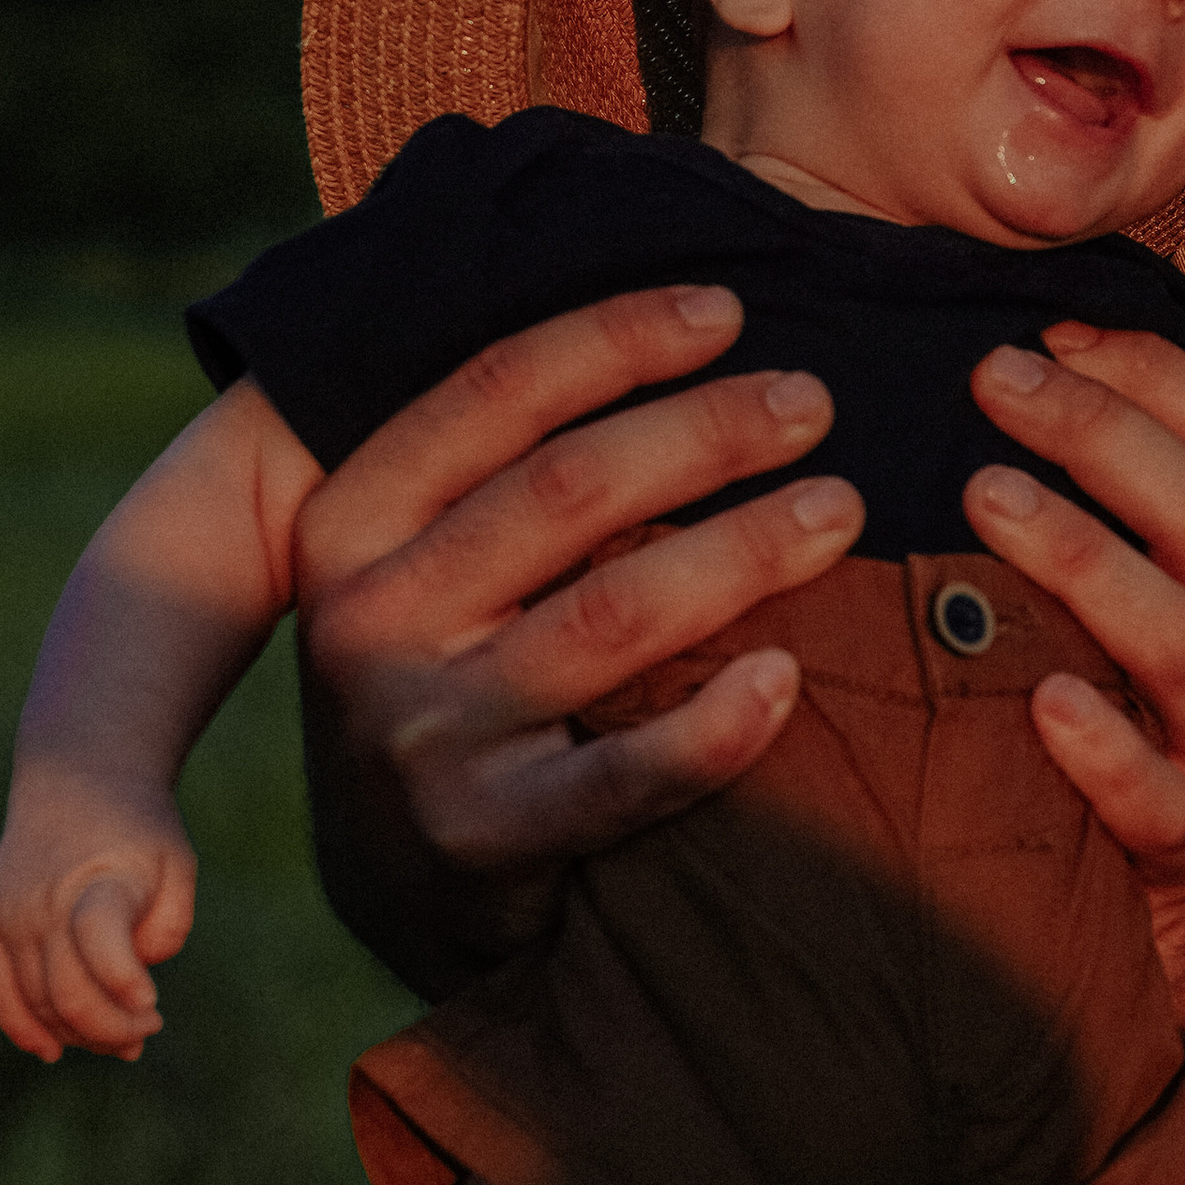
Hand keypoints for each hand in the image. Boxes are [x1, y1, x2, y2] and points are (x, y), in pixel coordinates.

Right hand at [0, 771, 197, 1060]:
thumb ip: (169, 925)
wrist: (75, 779)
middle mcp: (43, 902)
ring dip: (79, 1034)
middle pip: (68, 992)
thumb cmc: (138, 829)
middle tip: (147, 1029)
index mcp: (96, 882)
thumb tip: (134, 982)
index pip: (100, 942)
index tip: (153, 1003)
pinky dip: (22, 1027)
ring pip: (37, 1002)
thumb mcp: (177, 863)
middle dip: (113, 1029)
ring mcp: (9, 915)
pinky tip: (51, 1049)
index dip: (125, 984)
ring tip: (120, 1038)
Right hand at [291, 283, 863, 992]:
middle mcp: (366, 621)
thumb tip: (669, 313)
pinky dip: (716, 726)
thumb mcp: (422, 557)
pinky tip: (790, 677)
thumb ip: (492, 458)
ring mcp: (421, 733)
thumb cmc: (451, 665)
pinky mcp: (481, 838)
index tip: (729, 310)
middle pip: (564, 492)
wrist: (398, 874)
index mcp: (346, 523)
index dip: (618, 339)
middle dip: (705, 433)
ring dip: (741, 551)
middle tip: (811, 405)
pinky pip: (623, 777)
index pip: (491, 396)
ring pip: (609, 616)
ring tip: (837, 511)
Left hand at [959, 322, 1184, 1039]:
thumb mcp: (1182, 642)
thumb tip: (1025, 403)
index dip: (1152, 377)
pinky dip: (1100, 750)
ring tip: (988, 500)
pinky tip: (1036, 699)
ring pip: (1182, 641)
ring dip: (1085, 558)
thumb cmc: (1175, 765)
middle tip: (992, 382)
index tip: (1049, 330)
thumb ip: (1136, 542)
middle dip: (1103, 432)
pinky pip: (1155, 805)